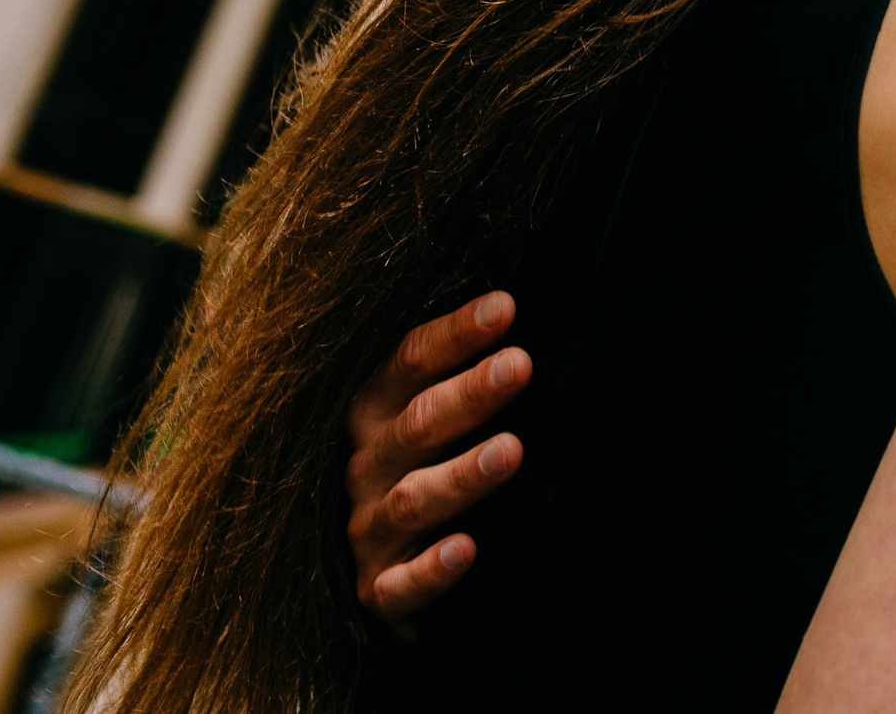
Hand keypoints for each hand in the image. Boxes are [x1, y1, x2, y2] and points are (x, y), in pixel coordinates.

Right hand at [345, 291, 532, 632]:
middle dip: (468, 393)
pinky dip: (432, 569)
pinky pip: (402, 583)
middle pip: (417, 422)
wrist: (396, 574)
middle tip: (519, 365)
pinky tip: (467, 550)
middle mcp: (368, 464)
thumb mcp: (442, 419)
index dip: (455, 334)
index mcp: (379, 411)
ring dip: (462, 475)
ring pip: (413, 499)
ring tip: (511, 451)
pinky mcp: (379, 588)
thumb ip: (469, 378)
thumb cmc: (433, 469)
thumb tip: (527, 331)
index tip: (505, 307)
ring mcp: (369, 527)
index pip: (410, 362)